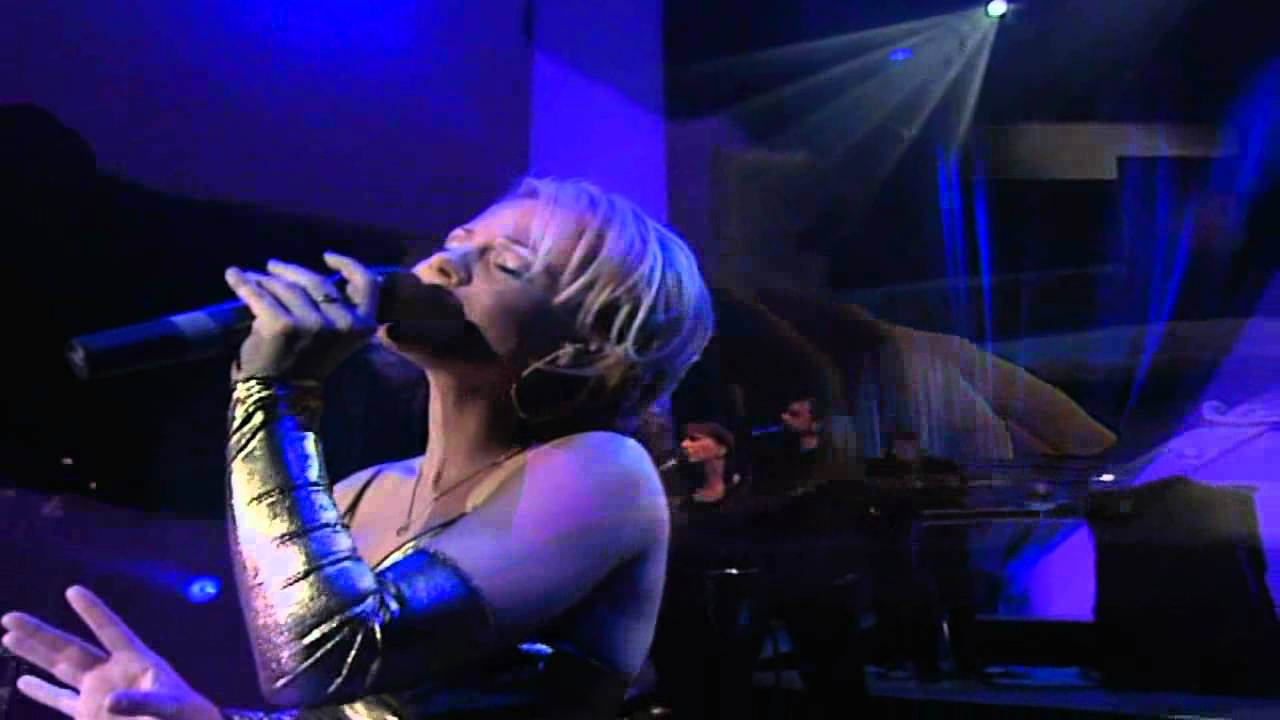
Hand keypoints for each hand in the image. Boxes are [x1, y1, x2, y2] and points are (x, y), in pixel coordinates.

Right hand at [2, 586, 222, 719]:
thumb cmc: (185, 715)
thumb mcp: (169, 706)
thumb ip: (143, 703)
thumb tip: (109, 701)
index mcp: (136, 661)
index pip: (110, 630)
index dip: (93, 612)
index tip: (73, 590)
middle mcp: (111, 672)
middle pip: (70, 647)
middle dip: (41, 633)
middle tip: (10, 617)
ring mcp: (98, 692)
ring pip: (59, 669)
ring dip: (34, 654)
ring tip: (8, 635)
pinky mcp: (90, 714)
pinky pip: (60, 701)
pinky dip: (41, 692)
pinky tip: (23, 682)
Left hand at [225, 252, 378, 380]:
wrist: (279, 402)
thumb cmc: (304, 369)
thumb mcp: (333, 338)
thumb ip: (335, 310)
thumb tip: (321, 275)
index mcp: (361, 327)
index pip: (365, 285)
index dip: (347, 265)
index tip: (327, 256)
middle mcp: (341, 324)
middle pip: (316, 281)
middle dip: (290, 271)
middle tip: (272, 266)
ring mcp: (312, 324)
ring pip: (286, 287)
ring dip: (265, 279)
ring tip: (253, 278)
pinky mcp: (281, 325)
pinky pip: (259, 295)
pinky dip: (242, 283)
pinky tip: (233, 275)